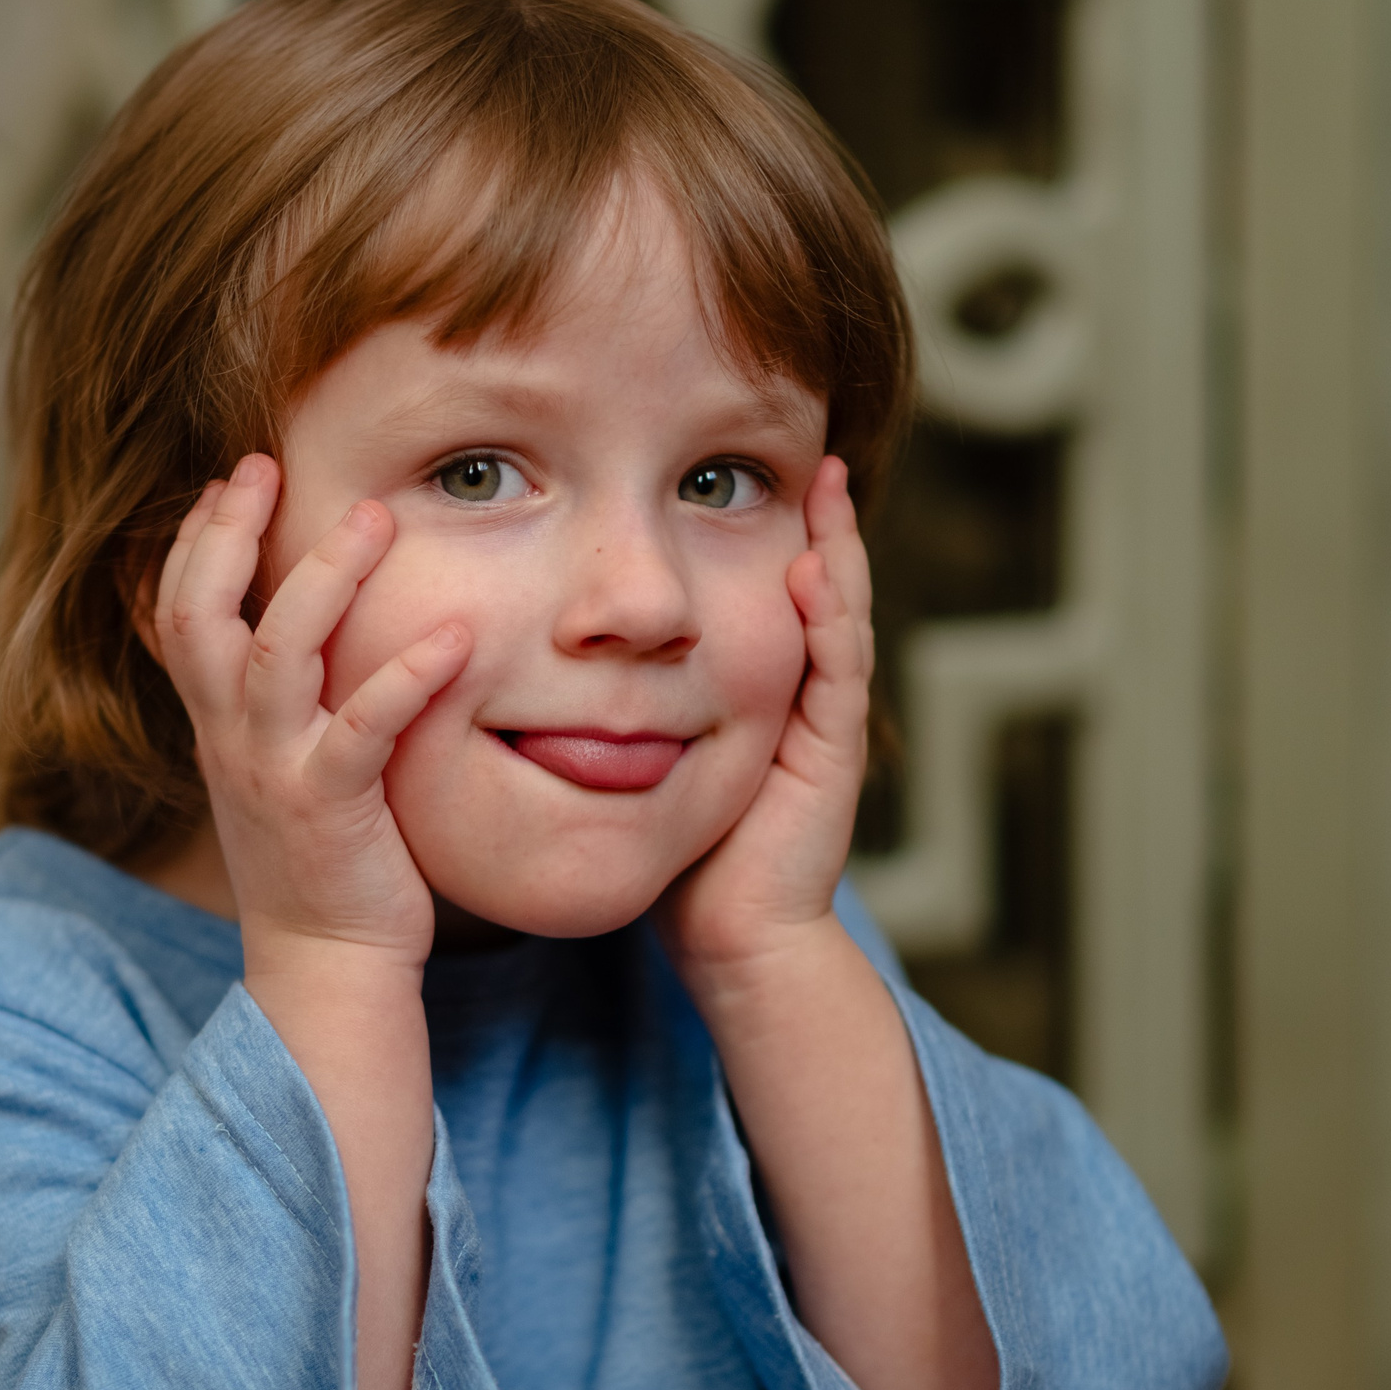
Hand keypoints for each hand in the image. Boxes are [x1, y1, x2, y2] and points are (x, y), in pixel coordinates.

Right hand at [145, 453, 470, 978]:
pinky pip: (364, 727)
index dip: (194, 540)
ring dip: (325, 577)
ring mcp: (276, 771)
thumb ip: (277, 696)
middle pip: (200, 613)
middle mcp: (232, 737)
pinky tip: (456, 637)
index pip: (176, 611)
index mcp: (217, 722)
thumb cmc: (319, 855)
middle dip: (228, 533)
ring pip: (278, 652)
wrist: (327, 961)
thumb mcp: (277, 763)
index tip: (229, 479)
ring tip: (375, 517)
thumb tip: (295, 623)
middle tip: (265, 464)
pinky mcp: (332, 807)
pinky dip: (406, 675)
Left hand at [658, 456, 871, 987]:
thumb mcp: (647, 760)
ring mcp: (825, 722)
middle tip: (807, 449)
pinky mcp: (832, 751)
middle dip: (813, 519)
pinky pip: (837, 669)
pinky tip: (812, 567)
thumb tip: (553, 657)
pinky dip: (829, 614)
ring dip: (835, 546)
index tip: (739, 471)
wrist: (734, 939)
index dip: (764, 534)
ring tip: (824, 481)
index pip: (770, 596)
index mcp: (763, 693)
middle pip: (816, 589)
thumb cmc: (683, 857)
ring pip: (836, 615)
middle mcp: (801, 697)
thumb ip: (622, 710)